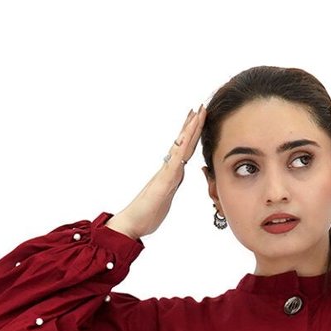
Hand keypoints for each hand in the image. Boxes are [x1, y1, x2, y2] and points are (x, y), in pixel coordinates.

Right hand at [107, 101, 208, 240]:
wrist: (132, 223)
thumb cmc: (146, 215)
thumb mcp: (164, 199)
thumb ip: (169, 187)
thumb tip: (174, 180)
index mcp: (170, 173)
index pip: (183, 150)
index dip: (190, 134)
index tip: (195, 119)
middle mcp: (168, 169)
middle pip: (183, 143)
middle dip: (191, 125)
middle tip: (199, 107)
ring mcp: (167, 172)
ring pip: (181, 146)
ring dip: (190, 129)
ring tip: (197, 112)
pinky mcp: (165, 179)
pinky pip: (177, 159)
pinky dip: (184, 145)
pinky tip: (189, 133)